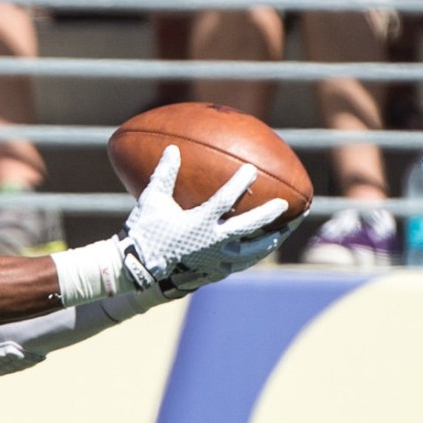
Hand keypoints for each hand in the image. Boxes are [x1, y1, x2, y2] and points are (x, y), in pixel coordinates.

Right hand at [115, 148, 288, 296]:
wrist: (136, 271)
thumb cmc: (143, 233)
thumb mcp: (151, 201)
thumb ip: (164, 175)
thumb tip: (173, 149)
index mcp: (199, 223)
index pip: (226, 199)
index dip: (240, 183)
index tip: (251, 169)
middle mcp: (212, 243)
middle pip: (249, 227)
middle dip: (269, 214)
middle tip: (285, 205)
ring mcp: (215, 261)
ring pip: (251, 252)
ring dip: (269, 241)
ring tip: (281, 233)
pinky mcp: (213, 274)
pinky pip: (239, 265)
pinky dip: (251, 257)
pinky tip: (257, 252)